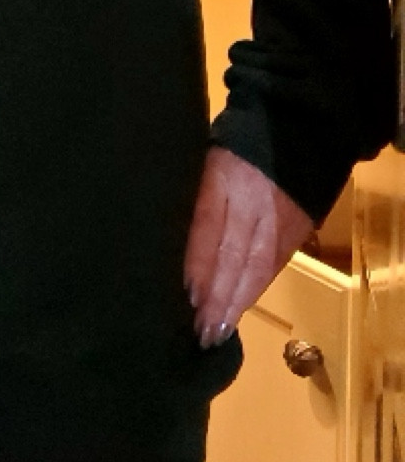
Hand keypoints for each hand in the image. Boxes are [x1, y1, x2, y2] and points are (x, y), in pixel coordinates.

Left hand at [184, 146, 313, 347]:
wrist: (294, 129)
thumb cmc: (232, 146)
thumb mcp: (201, 163)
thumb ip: (190, 200)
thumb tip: (165, 241)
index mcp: (221, 178)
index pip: (207, 227)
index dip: (197, 265)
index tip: (182, 296)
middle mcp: (250, 202)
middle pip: (233, 255)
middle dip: (215, 296)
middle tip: (197, 331)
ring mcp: (276, 218)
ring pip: (255, 266)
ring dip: (235, 302)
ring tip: (216, 331)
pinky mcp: (296, 230)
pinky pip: (273, 265)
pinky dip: (254, 290)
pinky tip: (238, 310)